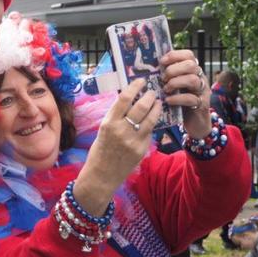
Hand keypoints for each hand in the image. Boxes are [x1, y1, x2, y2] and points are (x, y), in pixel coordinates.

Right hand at [75, 78, 161, 214]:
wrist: (101, 175)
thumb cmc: (99, 150)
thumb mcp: (103, 130)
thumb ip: (115, 117)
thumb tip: (129, 101)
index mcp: (108, 123)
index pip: (124, 98)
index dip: (134, 87)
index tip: (140, 81)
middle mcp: (121, 130)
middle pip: (141, 106)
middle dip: (149, 96)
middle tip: (152, 91)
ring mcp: (133, 140)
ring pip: (150, 118)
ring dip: (156, 107)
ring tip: (157, 102)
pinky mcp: (141, 149)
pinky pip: (149, 132)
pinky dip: (152, 123)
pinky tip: (152, 119)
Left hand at [159, 50, 210, 138]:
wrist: (195, 122)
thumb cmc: (180, 101)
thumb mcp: (173, 86)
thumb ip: (166, 77)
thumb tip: (146, 68)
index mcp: (192, 71)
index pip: (188, 55)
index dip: (174, 55)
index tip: (161, 62)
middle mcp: (199, 78)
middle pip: (191, 65)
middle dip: (173, 70)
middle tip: (163, 79)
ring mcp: (202, 91)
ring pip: (193, 80)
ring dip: (175, 83)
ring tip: (165, 89)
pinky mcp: (201, 104)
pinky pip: (191, 98)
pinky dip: (177, 98)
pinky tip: (168, 100)